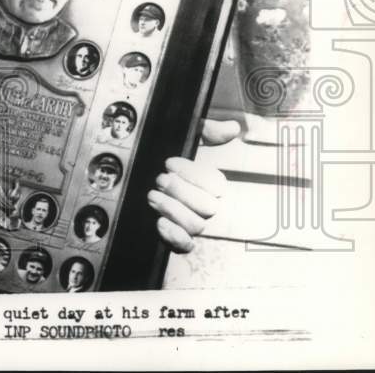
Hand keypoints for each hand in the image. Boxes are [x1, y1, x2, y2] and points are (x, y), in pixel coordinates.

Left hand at [149, 117, 238, 252]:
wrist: (141, 177)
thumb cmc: (171, 163)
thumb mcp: (189, 141)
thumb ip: (207, 132)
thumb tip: (232, 127)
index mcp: (213, 185)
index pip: (215, 184)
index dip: (192, 172)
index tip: (169, 163)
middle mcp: (208, 207)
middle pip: (207, 207)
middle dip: (181, 191)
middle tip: (161, 179)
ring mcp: (194, 225)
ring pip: (196, 226)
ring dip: (173, 209)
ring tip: (153, 195)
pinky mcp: (178, 240)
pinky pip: (185, 246)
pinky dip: (174, 236)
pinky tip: (160, 222)